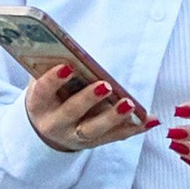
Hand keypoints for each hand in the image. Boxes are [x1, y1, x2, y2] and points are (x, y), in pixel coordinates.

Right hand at [24, 60, 150, 150]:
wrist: (48, 126)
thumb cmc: (50, 93)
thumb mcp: (45, 79)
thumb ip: (51, 65)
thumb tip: (65, 45)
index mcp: (38, 103)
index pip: (43, 91)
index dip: (53, 80)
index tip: (67, 66)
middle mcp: (54, 123)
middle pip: (71, 112)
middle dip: (88, 99)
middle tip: (106, 85)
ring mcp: (74, 136)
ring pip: (94, 130)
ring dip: (113, 117)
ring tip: (129, 104)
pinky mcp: (95, 143)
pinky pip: (115, 136)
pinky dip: (134, 128)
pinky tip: (151, 119)